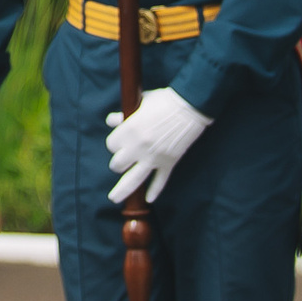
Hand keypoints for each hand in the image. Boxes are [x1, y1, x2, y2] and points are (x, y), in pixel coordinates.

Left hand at [103, 86, 210, 204]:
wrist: (190, 106)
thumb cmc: (164, 100)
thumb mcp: (140, 103)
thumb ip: (124, 115)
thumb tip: (112, 121)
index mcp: (130, 130)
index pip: (111, 145)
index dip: (113, 144)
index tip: (117, 142)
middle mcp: (139, 147)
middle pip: (117, 164)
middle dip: (118, 163)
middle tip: (122, 160)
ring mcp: (154, 158)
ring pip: (132, 180)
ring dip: (122, 190)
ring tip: (114, 198)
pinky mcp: (169, 163)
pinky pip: (159, 182)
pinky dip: (154, 191)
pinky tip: (148, 199)